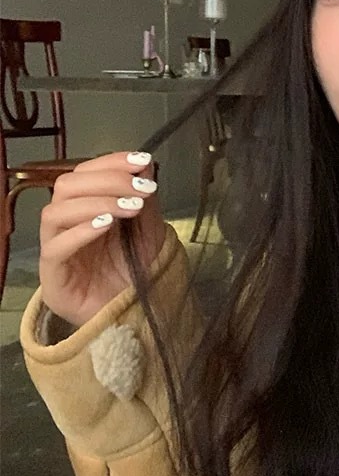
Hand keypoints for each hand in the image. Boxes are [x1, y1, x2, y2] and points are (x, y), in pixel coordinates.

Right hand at [39, 151, 166, 325]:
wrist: (133, 315)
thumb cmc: (135, 271)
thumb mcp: (149, 229)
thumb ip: (145, 198)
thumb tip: (145, 164)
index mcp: (83, 207)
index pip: (85, 172)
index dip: (111, 162)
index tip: (142, 161)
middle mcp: (64, 224)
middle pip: (66, 187)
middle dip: (106, 181)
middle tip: (140, 189)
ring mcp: (55, 249)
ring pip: (55, 213)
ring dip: (96, 203)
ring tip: (130, 208)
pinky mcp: (52, 277)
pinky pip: (56, 248)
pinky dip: (81, 231)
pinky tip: (107, 225)